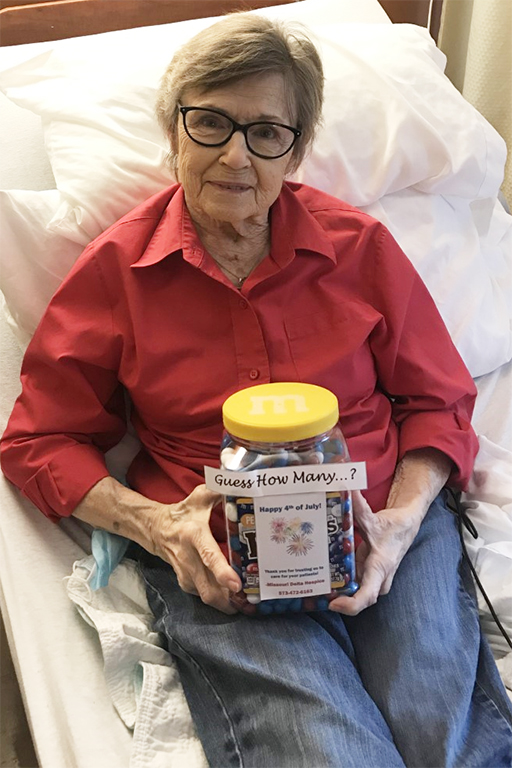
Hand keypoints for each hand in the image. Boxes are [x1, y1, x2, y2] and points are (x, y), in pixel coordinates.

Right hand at [149, 484, 240, 613]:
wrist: (157, 529)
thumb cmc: (184, 513)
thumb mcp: (200, 497)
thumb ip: (220, 490)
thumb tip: (243, 483)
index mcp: (194, 535)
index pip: (208, 556)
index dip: (222, 572)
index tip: (237, 584)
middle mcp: (188, 557)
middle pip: (208, 587)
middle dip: (230, 600)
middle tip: (252, 604)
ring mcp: (185, 573)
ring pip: (206, 596)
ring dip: (226, 604)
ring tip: (248, 607)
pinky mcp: (185, 583)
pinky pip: (203, 596)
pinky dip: (219, 601)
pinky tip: (235, 602)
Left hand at [328, 490, 422, 615]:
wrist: (406, 527)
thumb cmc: (391, 527)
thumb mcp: (373, 519)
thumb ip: (357, 506)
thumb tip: (345, 488)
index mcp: (380, 568)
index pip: (367, 596)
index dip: (350, 605)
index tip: (334, 603)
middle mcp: (379, 579)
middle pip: (358, 600)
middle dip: (337, 600)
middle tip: (316, 594)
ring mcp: (374, 580)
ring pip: (355, 593)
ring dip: (337, 592)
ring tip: (315, 587)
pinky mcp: (368, 577)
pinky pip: (354, 586)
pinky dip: (340, 584)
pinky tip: (323, 579)